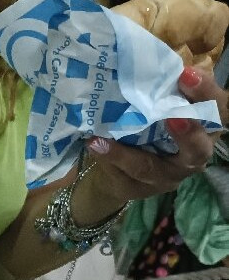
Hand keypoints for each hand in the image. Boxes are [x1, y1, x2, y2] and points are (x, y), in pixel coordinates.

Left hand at [82, 66, 226, 207]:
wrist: (120, 169)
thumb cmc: (150, 125)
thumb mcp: (159, 105)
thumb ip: (164, 90)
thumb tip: (152, 59)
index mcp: (205, 129)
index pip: (219, 110)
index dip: (207, 94)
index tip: (187, 74)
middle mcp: (192, 157)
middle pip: (198, 150)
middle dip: (187, 133)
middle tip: (172, 117)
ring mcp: (167, 178)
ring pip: (149, 168)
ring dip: (124, 153)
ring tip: (101, 139)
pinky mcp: (140, 190)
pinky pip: (123, 177)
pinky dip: (107, 161)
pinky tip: (93, 146)